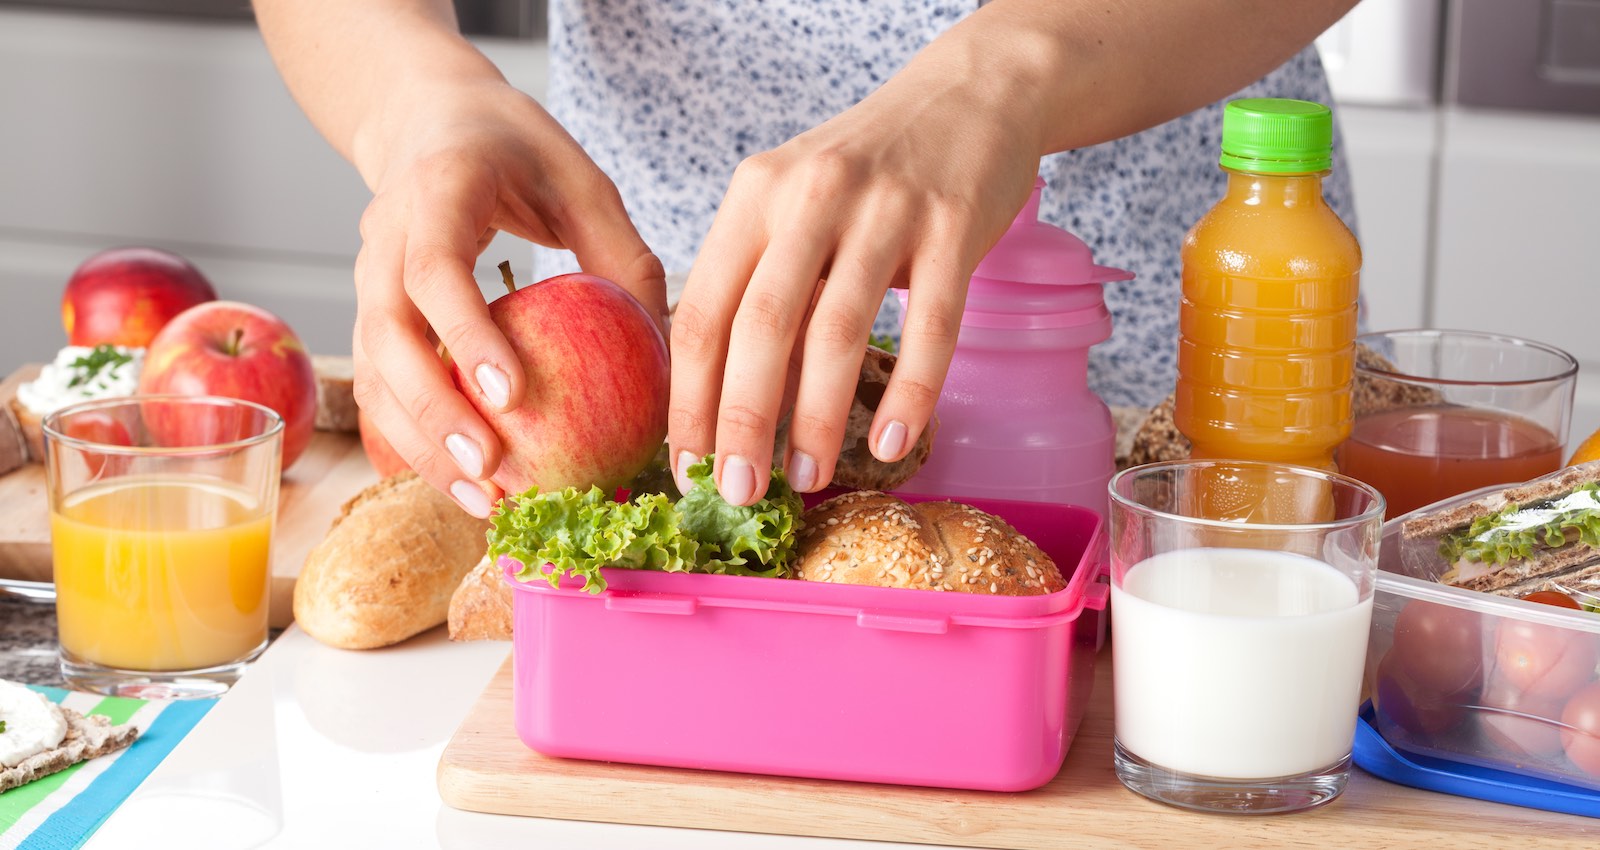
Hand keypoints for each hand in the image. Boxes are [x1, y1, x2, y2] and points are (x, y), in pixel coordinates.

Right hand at [349, 78, 666, 516]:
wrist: (430, 122)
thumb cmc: (519, 151)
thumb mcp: (583, 182)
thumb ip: (622, 256)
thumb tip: (667, 349)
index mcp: (437, 190)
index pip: (434, 268)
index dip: (465, 334)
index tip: (509, 396)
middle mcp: (384, 237)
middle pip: (389, 336)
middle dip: (435, 413)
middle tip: (491, 472)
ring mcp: (366, 280)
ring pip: (374, 374)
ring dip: (421, 445)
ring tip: (483, 501)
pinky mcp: (372, 317)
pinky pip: (380, 388)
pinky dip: (414, 441)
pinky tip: (465, 486)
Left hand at [668, 54, 1043, 504]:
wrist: (969, 96)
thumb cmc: (867, 172)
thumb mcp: (791, 203)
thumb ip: (757, 281)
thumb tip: (719, 401)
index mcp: (754, 196)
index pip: (702, 311)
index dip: (688, 398)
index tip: (687, 466)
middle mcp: (810, 197)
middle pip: (760, 327)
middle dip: (743, 423)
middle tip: (738, 494)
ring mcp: (885, 210)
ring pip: (838, 331)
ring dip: (816, 419)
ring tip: (806, 479)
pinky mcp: (954, 226)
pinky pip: (931, 326)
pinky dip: (909, 394)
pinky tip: (889, 444)